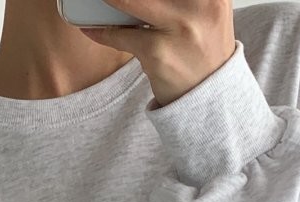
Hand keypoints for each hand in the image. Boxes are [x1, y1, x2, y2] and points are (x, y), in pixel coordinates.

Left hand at [79, 0, 235, 106]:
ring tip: (95, 1)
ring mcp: (179, 28)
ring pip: (129, 1)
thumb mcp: (205, 9)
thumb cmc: (202, 46)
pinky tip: (90, 27)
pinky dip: (100, 31)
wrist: (210, 93)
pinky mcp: (158, 52)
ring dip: (108, 0)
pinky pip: (120, 35)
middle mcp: (201, 4)